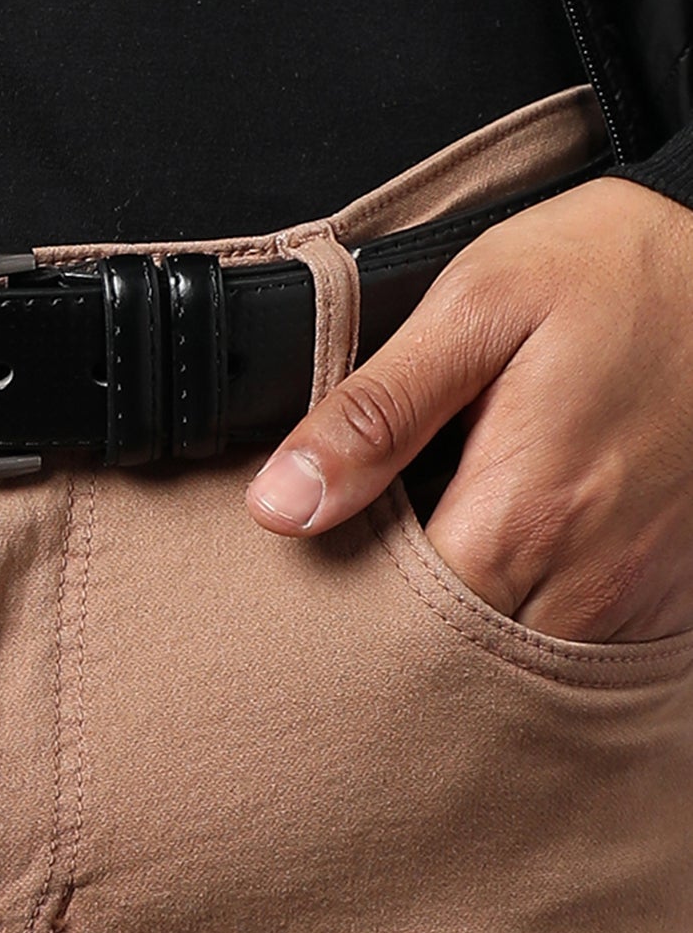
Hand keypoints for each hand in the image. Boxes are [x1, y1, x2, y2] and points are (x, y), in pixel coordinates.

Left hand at [244, 176, 692, 642]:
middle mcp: (587, 577)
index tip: (316, 568)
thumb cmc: (611, 273)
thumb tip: (279, 507)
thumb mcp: (475, 310)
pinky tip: (504, 566)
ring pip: (523, 660)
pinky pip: (585, 642)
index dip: (344, 609)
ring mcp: (638, 592)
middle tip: (364, 565)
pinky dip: (534, 620)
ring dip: (468, 629)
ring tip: (432, 558)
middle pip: (459, 659)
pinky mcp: (670, 589)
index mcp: (521, 515)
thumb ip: (374, 416)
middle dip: (401, 631)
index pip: (398, 630)